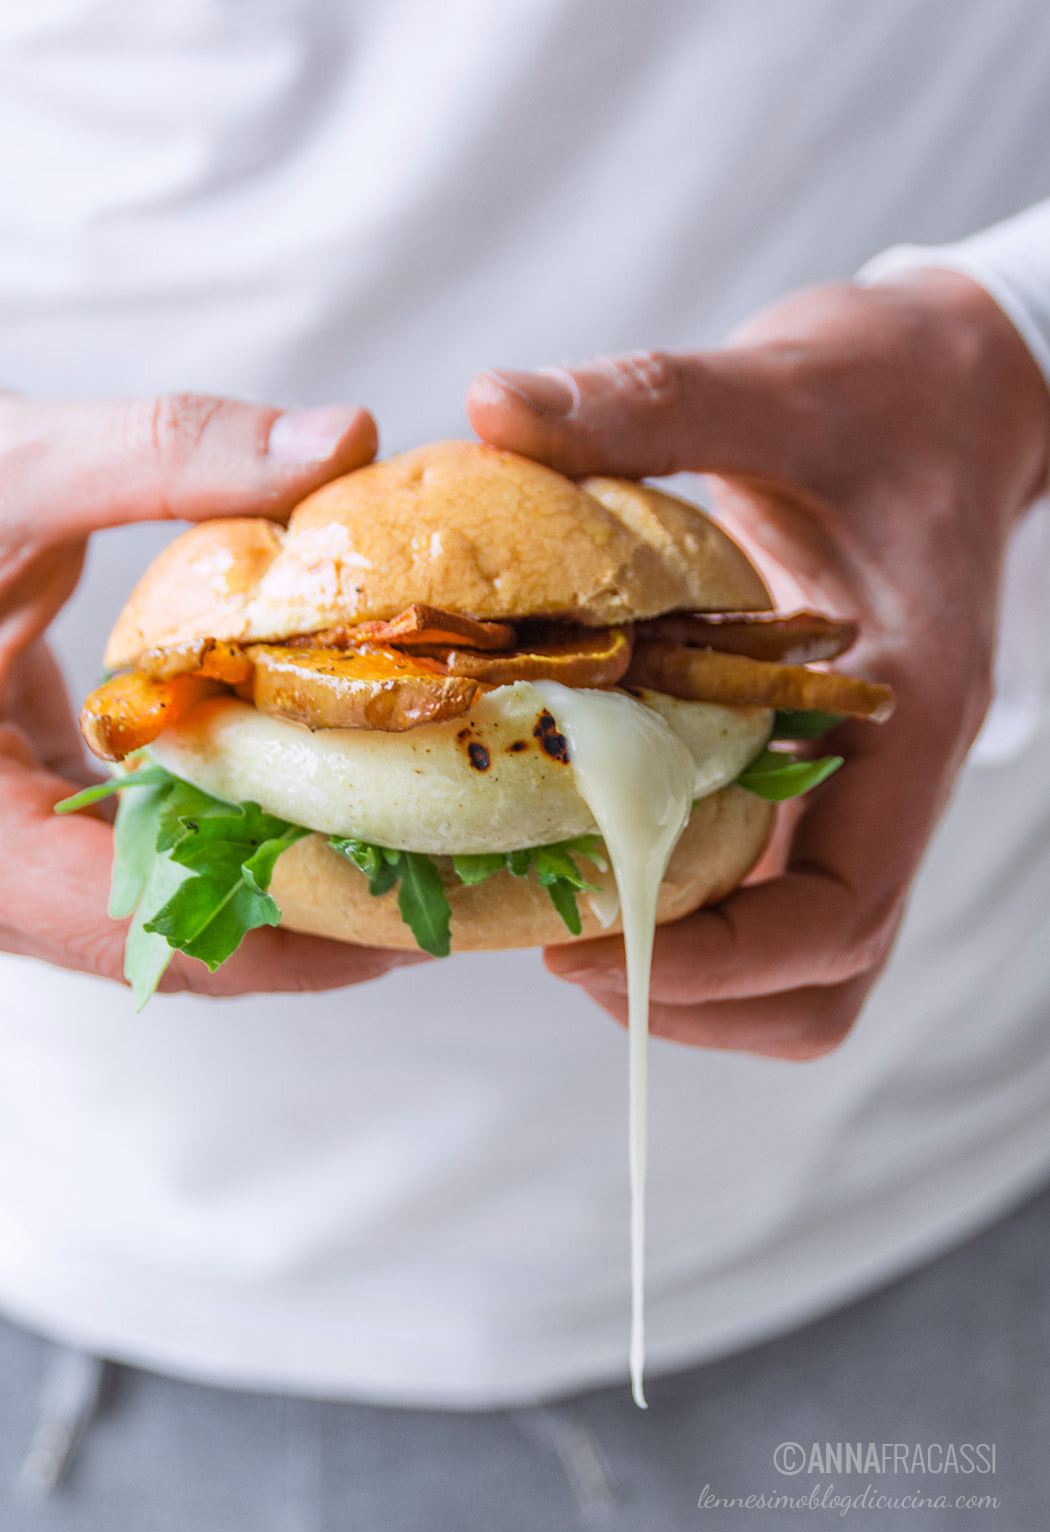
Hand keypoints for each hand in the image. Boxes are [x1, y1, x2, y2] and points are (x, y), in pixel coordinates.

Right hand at [0, 392, 422, 994]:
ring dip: (278, 886)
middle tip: (439, 895)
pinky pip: (142, 857)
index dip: (281, 936)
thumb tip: (339, 437)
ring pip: (158, 908)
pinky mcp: (29, 809)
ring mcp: (9, 847)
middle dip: (305, 925)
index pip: (139, 928)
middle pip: (169, 942)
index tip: (402, 924)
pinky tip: (314, 795)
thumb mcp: (3, 469)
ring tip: (406, 857)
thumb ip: (160, 455)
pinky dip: (230, 835)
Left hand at [467, 272, 1049, 1056]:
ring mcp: (862, 786)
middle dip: (694, 994)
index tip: (583, 946)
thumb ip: (652, 400)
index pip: (838, 914)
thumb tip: (495, 400)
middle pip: (822, 978)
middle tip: (562, 947)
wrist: (959, 391)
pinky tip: (604, 856)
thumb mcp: (780, 385)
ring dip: (698, 981)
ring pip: (804, 962)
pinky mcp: (824, 773)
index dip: (717, 967)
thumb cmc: (890, 392)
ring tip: (576, 924)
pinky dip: (697, 920)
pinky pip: (774, 897)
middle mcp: (892, 776)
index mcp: (907, 715)